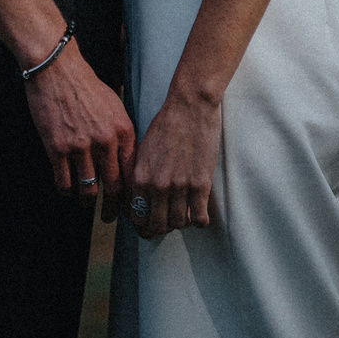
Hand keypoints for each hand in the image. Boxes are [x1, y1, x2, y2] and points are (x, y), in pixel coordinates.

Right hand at [23, 43, 135, 220]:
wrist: (57, 69)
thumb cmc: (87, 85)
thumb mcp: (115, 107)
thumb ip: (122, 134)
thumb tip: (127, 161)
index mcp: (123, 131)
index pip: (134, 174)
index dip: (134, 196)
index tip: (133, 208)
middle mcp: (105, 141)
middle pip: (114, 187)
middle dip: (114, 208)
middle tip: (111, 217)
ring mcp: (81, 146)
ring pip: (89, 189)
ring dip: (87, 201)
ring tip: (86, 203)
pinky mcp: (58, 148)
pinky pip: (64, 182)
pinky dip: (66, 190)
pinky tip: (66, 189)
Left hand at [124, 89, 221, 238]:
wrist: (189, 107)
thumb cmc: (166, 125)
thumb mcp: (143, 150)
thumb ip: (140, 176)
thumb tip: (139, 198)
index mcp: (140, 177)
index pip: (137, 217)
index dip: (143, 224)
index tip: (150, 224)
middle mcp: (158, 186)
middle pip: (157, 226)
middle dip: (161, 230)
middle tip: (167, 226)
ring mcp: (180, 187)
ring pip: (179, 224)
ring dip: (181, 224)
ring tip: (184, 215)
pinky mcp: (201, 184)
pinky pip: (199, 218)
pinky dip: (199, 221)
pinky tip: (199, 214)